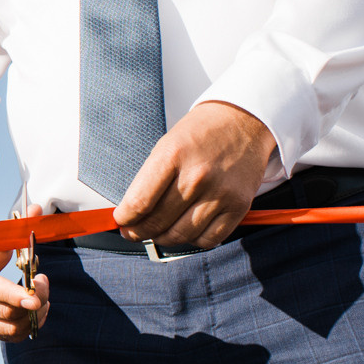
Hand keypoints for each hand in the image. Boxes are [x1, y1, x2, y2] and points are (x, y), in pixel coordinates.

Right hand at [0, 251, 49, 342]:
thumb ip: (3, 246)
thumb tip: (30, 243)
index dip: (14, 296)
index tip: (35, 298)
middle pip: (4, 312)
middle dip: (33, 302)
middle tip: (43, 283)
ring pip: (9, 329)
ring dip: (33, 318)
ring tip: (42, 300)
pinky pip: (8, 335)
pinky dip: (27, 327)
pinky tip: (35, 312)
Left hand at [114, 100, 278, 249]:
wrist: (242, 122)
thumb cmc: (199, 134)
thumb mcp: (166, 145)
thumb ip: (149, 180)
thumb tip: (130, 214)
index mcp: (172, 156)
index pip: (139, 202)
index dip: (125, 218)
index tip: (121, 221)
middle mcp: (197, 176)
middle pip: (158, 222)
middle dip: (139, 232)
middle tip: (133, 232)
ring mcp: (220, 193)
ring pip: (182, 235)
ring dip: (163, 239)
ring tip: (157, 233)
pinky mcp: (239, 206)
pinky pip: (209, 240)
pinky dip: (193, 240)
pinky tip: (186, 230)